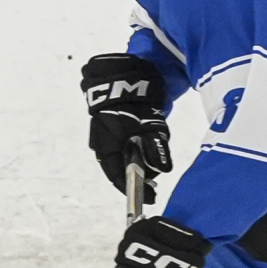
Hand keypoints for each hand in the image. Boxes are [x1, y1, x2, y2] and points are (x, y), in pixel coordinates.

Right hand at [81, 54, 172, 202]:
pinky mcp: (117, 123)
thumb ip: (155, 146)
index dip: (131, 187)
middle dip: (137, 175)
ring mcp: (109, 131)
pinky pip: (128, 142)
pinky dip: (140, 147)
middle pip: (120, 165)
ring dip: (139, 161)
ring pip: (125, 153)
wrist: (128, 70)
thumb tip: (162, 169)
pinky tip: (151, 146)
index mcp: (106, 142)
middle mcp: (103, 139)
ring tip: (155, 166)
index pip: (115, 174)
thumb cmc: (136, 97)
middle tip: (154, 185)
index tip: (149, 197)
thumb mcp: (149, 124)